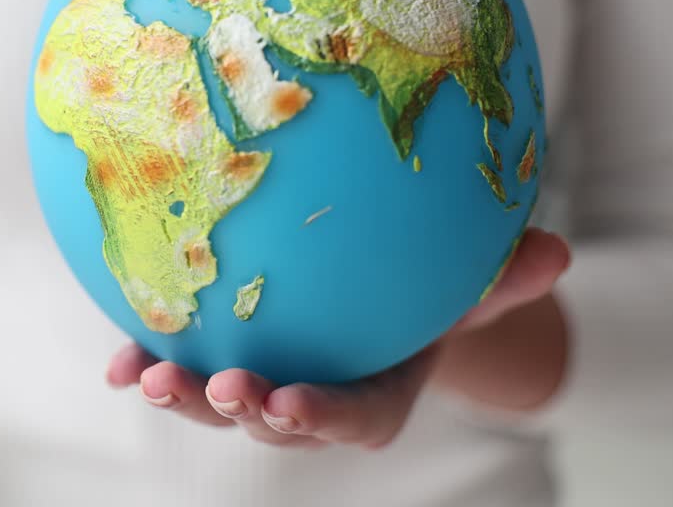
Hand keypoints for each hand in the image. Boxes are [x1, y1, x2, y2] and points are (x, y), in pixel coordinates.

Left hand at [106, 228, 569, 447]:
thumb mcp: (467, 286)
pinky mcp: (218, 355)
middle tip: (224, 389)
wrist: (379, 296)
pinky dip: (144, 366)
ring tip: (146, 377)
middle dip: (243, 413)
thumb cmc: (428, 295)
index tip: (292, 405)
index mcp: (371, 396)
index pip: (349, 419)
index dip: (319, 419)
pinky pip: (180, 365)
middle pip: (273, 420)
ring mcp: (262, 381)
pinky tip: (115, 364)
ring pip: (218, 402)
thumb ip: (501, 281)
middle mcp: (311, 399)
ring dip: (184, 394)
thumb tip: (557, 251)